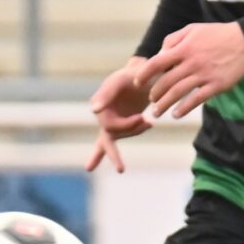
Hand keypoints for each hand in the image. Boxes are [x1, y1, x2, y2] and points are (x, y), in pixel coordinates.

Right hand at [85, 58, 153, 173]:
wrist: (143, 72)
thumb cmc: (132, 74)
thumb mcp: (120, 80)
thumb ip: (106, 93)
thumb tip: (93, 110)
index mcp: (99, 102)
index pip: (109, 124)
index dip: (127, 125)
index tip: (145, 119)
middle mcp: (101, 113)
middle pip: (106, 138)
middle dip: (113, 155)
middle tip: (121, 170)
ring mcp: (108, 120)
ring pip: (118, 137)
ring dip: (135, 132)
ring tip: (149, 123)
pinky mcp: (118, 123)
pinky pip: (113, 140)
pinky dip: (118, 149)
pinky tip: (143, 132)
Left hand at [142, 22, 243, 119]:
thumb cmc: (216, 34)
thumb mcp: (192, 29)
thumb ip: (173, 40)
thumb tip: (159, 54)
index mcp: (184, 48)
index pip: (156, 63)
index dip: (144, 74)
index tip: (137, 83)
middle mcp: (192, 62)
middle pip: (165, 82)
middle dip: (154, 94)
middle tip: (150, 101)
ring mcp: (204, 75)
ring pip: (178, 93)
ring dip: (164, 105)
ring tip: (157, 113)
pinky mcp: (217, 85)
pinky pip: (197, 100)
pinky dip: (184, 109)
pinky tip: (176, 115)